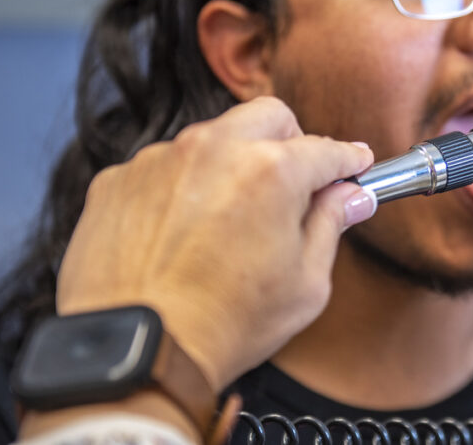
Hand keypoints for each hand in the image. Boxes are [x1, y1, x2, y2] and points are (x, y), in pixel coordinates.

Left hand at [55, 97, 375, 393]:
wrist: (138, 355)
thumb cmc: (226, 325)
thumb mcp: (305, 284)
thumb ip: (331, 225)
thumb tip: (350, 197)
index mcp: (271, 171)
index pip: (325, 149)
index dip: (347, 159)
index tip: (355, 163)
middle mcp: (213, 149)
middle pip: (268, 117)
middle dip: (291, 140)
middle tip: (295, 181)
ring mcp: (160, 160)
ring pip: (212, 139)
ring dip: (231, 164)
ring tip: (229, 221)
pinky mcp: (117, 180)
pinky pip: (164, 168)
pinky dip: (181, 189)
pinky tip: (182, 235)